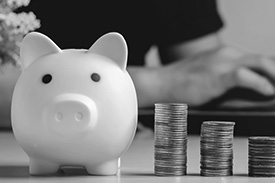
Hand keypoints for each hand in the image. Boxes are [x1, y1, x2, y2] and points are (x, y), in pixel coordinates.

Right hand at [158, 46, 274, 105]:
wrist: (161, 83)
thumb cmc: (181, 83)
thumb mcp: (207, 75)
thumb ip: (226, 78)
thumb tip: (248, 91)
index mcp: (224, 53)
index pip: (257, 59)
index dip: (270, 70)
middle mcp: (226, 54)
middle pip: (264, 58)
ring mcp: (221, 62)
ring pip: (261, 62)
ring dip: (274, 76)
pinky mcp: (216, 75)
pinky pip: (246, 76)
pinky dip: (261, 84)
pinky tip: (267, 92)